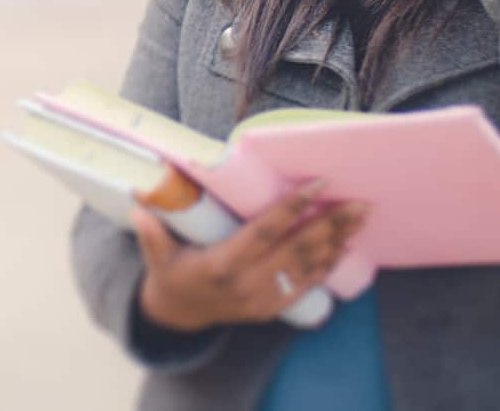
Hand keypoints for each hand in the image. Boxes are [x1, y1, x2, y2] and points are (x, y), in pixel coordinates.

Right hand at [133, 182, 368, 331]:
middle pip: (297, 250)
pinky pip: (307, 285)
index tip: (318, 185)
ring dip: (338, 241)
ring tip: (361, 217)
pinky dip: (329, 265)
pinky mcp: (272, 308)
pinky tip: (347, 245)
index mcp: (222, 265)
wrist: (179, 315)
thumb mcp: (157, 253)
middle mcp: (247, 285)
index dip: (292, 208)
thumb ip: (152, 230)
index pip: (264, 232)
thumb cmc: (171, 272)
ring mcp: (263, 300)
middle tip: (360, 202)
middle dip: (332, 224)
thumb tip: (138, 200)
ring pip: (308, 267)